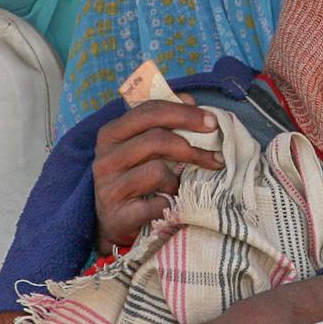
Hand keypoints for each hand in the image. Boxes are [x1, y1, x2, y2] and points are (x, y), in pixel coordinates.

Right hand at [93, 99, 223, 248]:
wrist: (116, 223)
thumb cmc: (136, 179)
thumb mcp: (145, 148)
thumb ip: (164, 122)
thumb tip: (191, 99)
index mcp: (112, 134)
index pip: (149, 112)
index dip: (184, 113)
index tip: (212, 122)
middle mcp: (105, 158)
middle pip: (155, 139)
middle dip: (192, 146)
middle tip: (216, 155)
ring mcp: (108, 187)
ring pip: (157, 171)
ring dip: (177, 180)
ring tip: (179, 187)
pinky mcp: (117, 215)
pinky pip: (157, 203)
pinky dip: (171, 203)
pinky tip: (169, 205)